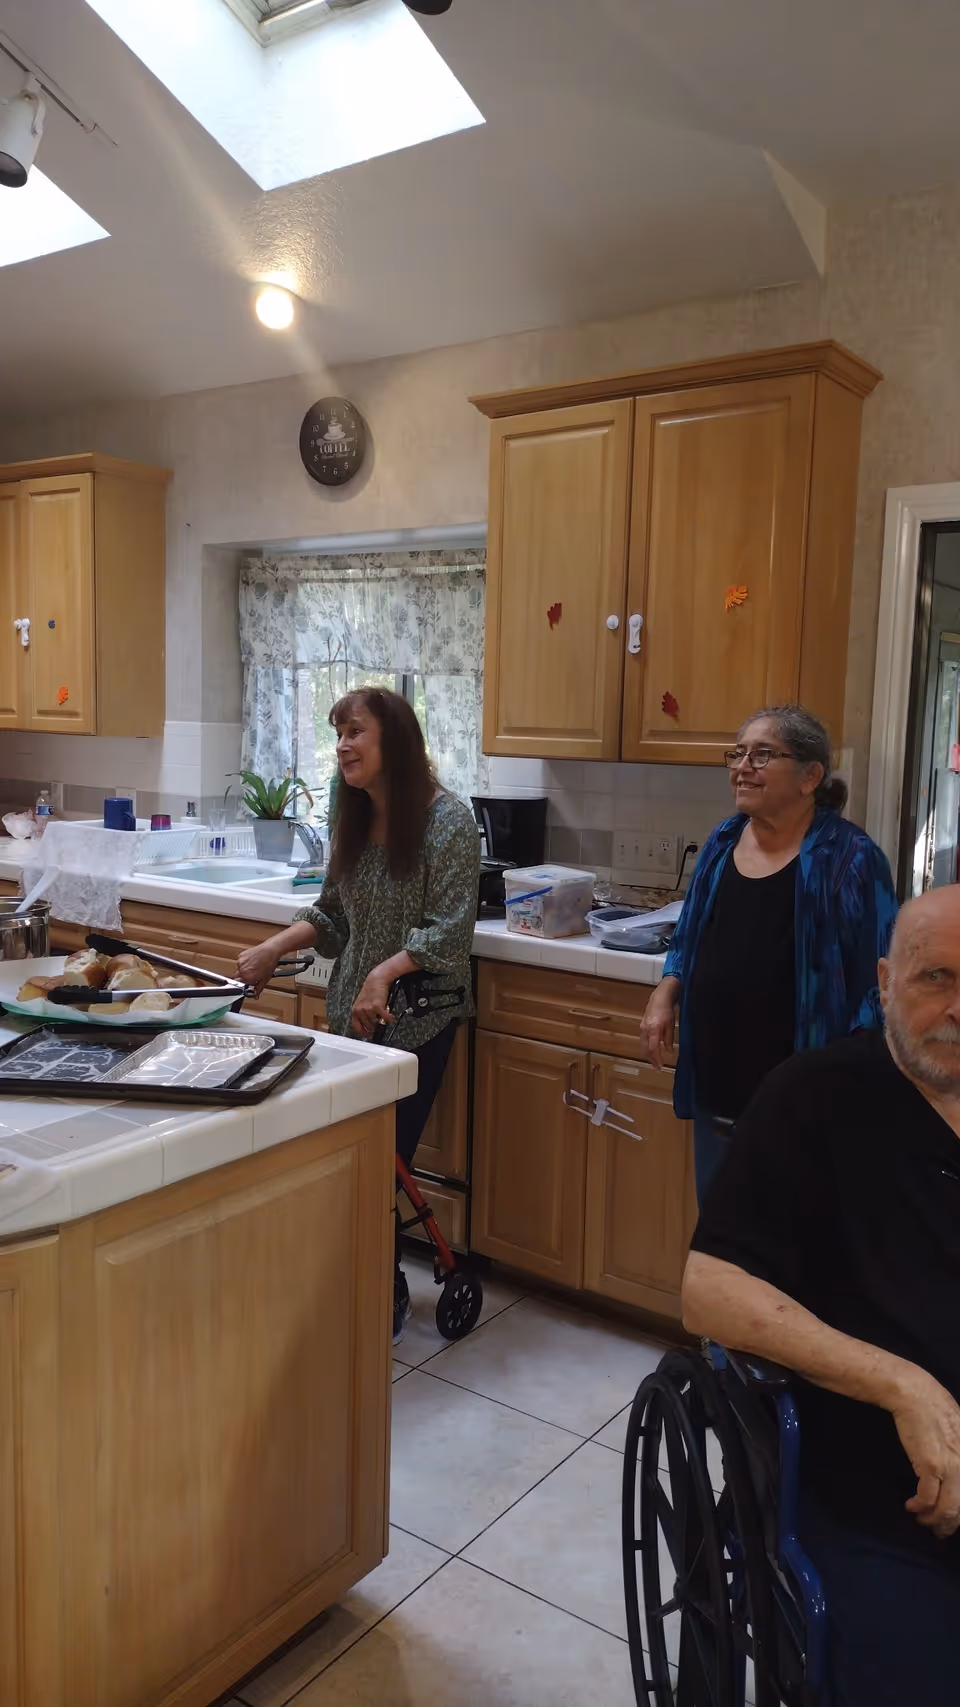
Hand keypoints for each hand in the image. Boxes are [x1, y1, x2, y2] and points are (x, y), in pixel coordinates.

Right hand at [237, 943, 280, 997]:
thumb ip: (258, 989)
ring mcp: (241, 962)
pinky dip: (244, 963)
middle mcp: (242, 970)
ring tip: (253, 967)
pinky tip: (252, 961)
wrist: (271, 950)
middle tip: (251, 975)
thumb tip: (255, 995)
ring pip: (239, 969)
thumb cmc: (270, 963)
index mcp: (247, 977)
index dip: (243, 985)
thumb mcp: (265, 979)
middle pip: (237, 977)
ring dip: (244, 969)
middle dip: (243, 977)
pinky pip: (240, 961)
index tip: (247, 984)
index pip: (238, 985)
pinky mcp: (241, 955)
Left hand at [351, 965, 393, 1039]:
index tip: (369, 1034)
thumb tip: (370, 1023)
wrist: (377, 980)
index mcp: (355, 1010)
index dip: (363, 1033)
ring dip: (382, 1021)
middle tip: (380, 1023)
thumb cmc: (371, 990)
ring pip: (376, 1022)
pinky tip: (391, 1017)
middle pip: (368, 1026)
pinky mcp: (377, 1007)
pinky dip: (389, 1018)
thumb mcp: (363, 1003)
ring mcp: (368, 1009)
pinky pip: (385, 1018)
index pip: (357, 1027)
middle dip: (375, 1026)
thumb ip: (365, 1013)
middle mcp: (360, 1010)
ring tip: (385, 1016)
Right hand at [641, 980, 678, 1069]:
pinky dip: (647, 1047)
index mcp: (653, 1030)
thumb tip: (669, 1051)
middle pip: (646, 1049)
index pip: (653, 1049)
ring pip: (643, 1045)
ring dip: (648, 1055)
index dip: (656, 1059)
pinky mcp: (642, 1026)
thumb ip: (669, 1039)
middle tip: (657, 1067)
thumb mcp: (671, 1025)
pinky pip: (643, 1040)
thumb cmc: (666, 1010)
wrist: (659, 998)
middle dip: (651, 1059)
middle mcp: (645, 1030)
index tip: (661, 1066)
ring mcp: (642, 1028)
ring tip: (654, 1061)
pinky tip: (651, 1049)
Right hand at [892, 1369, 959, 1537]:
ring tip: (923, 1520)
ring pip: (947, 1509)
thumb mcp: (959, 1433)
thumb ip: (959, 1454)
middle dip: (949, 1525)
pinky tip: (911, 1506)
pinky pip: (927, 1498)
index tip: (952, 1522)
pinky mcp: (931, 1466)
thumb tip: (955, 1477)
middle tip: (938, 1531)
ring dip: (933, 1520)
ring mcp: (951, 1467)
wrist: (915, 1394)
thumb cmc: (936, 1410)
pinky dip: (919, 1507)